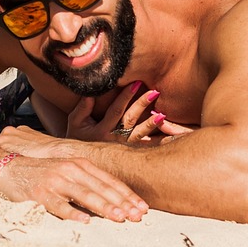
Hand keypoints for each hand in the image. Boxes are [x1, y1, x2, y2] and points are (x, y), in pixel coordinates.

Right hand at [0, 150, 147, 222]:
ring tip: (119, 217)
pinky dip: (72, 214)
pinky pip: (59, 205)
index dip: (127, 194)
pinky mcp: (41, 193)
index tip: (142, 206)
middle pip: (101, 188)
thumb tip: (112, 197)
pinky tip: (84, 221)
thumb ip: (88, 180)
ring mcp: (56, 181)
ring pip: (85, 196)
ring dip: (104, 207)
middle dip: (122, 203)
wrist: (9, 166)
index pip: (109, 181)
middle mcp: (71, 170)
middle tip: (137, 215)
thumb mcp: (68, 170)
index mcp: (80, 164)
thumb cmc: (42, 171)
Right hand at [66, 81, 191, 144]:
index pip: (116, 111)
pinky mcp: (132, 154)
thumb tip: (90, 93)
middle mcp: (114, 141)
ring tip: (164, 114)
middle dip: (142, 105)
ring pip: (141, 136)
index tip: (136, 83)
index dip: (125, 97)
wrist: (80, 163)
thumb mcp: (74, 123)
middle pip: (130, 120)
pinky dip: (160, 142)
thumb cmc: (77, 138)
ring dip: (152, 125)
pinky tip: (172, 137)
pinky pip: (148, 148)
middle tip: (155, 91)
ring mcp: (124, 149)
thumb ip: (82, 108)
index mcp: (101, 131)